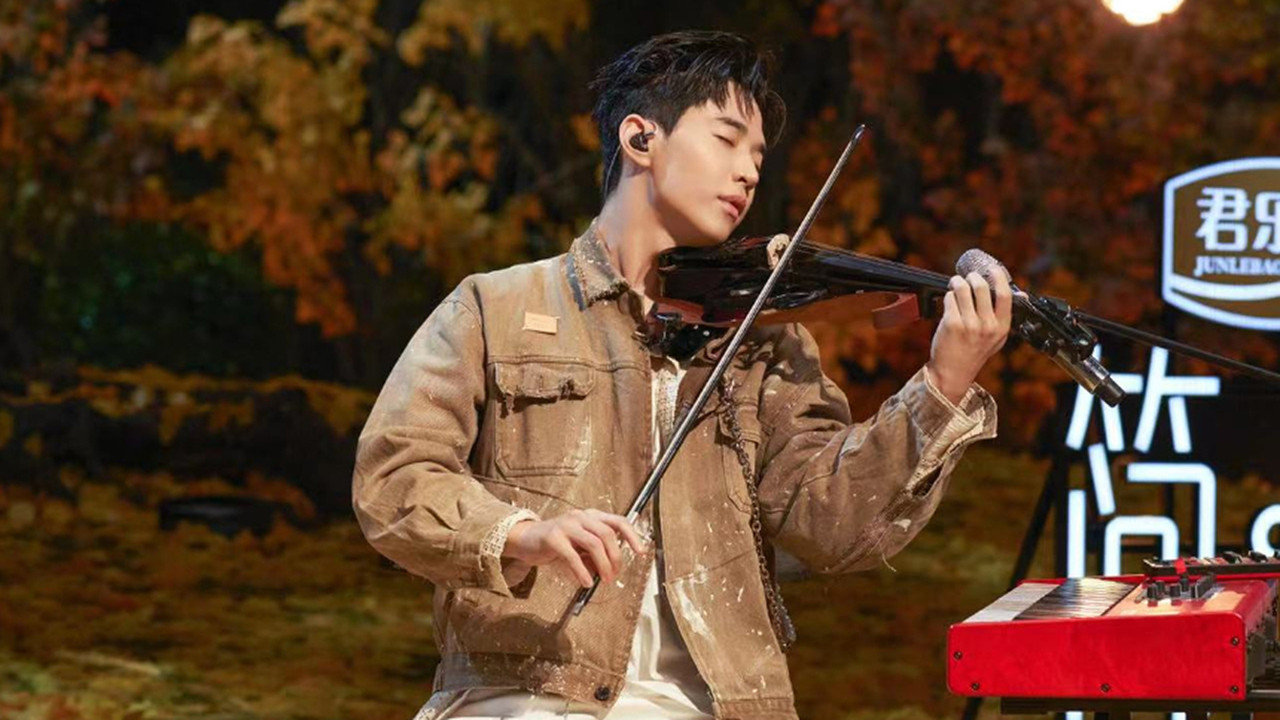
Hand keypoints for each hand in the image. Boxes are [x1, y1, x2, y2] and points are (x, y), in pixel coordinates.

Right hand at [502, 509, 646, 587]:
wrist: (525, 539)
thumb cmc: (555, 543)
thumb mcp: (579, 547)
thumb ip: (594, 554)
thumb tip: (609, 570)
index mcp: (590, 516)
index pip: (618, 521)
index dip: (632, 536)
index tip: (641, 551)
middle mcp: (580, 516)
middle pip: (608, 534)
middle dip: (616, 557)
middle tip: (614, 575)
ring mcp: (566, 524)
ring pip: (594, 542)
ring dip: (603, 564)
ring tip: (604, 580)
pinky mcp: (552, 537)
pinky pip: (572, 555)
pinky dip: (582, 571)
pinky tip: (586, 582)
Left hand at [926, 271, 1012, 403]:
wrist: (953, 372)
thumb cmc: (974, 352)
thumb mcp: (996, 337)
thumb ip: (1005, 316)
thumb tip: (1023, 295)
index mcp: (1002, 327)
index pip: (1005, 295)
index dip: (998, 277)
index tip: (992, 269)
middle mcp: (987, 326)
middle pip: (981, 287)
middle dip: (972, 277)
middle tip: (968, 277)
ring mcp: (969, 324)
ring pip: (962, 289)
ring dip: (957, 282)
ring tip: (956, 284)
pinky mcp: (951, 324)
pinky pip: (949, 298)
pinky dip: (948, 295)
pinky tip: (949, 300)